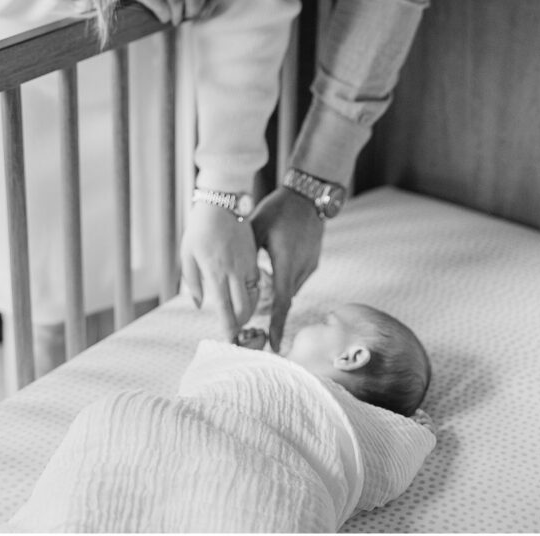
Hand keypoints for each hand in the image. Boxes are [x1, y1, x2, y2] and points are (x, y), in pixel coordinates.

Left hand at [181, 203, 259, 341]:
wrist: (222, 200)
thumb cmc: (200, 227)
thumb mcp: (188, 254)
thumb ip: (192, 282)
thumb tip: (199, 304)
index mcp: (217, 272)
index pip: (226, 309)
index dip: (230, 328)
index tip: (230, 340)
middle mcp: (236, 271)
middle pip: (245, 307)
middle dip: (242, 322)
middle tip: (235, 328)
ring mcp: (248, 263)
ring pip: (256, 296)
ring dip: (250, 308)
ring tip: (240, 313)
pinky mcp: (255, 255)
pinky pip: (259, 281)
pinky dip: (254, 292)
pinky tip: (246, 292)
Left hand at [250, 186, 322, 351]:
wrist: (308, 194)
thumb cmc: (277, 208)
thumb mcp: (254, 227)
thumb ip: (242, 255)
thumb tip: (225, 275)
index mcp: (285, 261)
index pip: (281, 302)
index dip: (276, 325)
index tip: (273, 346)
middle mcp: (301, 268)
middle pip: (283, 299)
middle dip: (269, 311)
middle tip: (253, 316)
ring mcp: (310, 265)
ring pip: (290, 290)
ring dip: (276, 293)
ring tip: (261, 285)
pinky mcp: (313, 261)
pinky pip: (296, 279)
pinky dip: (284, 281)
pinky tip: (273, 267)